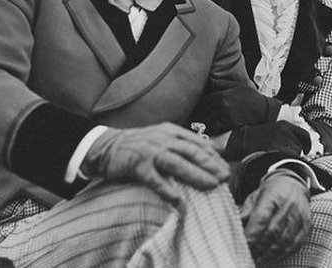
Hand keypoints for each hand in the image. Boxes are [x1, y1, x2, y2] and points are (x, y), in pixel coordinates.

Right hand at [82, 123, 229, 202]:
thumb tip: (212, 151)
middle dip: (210, 164)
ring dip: (196, 174)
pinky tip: (178, 200)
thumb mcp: (161, 137)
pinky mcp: (137, 165)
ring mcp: (150, 151)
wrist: (105, 146)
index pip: (197, 142)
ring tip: (211, 186)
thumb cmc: (137, 145)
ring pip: (177, 163)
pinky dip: (167, 189)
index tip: (226, 167)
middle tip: (225, 177)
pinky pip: (154, 179)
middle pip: (191, 151)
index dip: (213, 155)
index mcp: (170, 132)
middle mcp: (162, 139)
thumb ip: (183, 143)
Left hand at [188, 87, 281, 134]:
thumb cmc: (252, 98)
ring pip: (205, 119)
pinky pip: (212, 127)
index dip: (196, 104)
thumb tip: (208, 79)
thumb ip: (221, 83)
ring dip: (198, 122)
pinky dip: (206, 129)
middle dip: (195, 114)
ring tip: (190, 125)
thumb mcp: (237, 86)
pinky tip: (202, 131)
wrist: (265, 111)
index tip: (191, 107)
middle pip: (202, 110)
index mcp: (221, 94)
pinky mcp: (228, 124)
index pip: (203, 99)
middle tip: (187, 118)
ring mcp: (224, 114)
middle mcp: (221, 104)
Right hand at [224, 121, 311, 160]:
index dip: (307, 144)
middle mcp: (285, 131)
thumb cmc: (256, 138)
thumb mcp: (272, 131)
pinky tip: (277, 161)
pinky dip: (287, 161)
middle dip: (296, 153)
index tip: (306, 150)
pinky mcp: (277, 149)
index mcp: (284, 125)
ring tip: (278, 158)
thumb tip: (300, 149)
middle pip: (300, 146)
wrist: (241, 140)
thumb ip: (286, 137)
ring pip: (296, 153)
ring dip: (291, 158)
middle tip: (285, 156)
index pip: (304, 135)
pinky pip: (290, 158)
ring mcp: (281, 140)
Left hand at [240, 173, 311, 262]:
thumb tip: (234, 227)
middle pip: (273, 231)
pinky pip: (296, 243)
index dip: (252, 234)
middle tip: (249, 255)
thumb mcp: (254, 197)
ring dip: (270, 253)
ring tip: (259, 259)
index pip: (261, 218)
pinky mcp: (307, 225)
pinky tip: (273, 256)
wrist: (293, 184)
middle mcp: (288, 206)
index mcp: (272, 196)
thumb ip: (245, 212)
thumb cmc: (270, 193)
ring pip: (285, 240)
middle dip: (260, 246)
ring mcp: (299, 216)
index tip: (243, 245)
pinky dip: (284, 253)